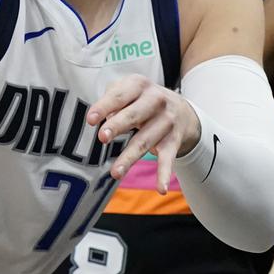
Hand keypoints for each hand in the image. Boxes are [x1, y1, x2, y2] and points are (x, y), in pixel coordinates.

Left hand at [86, 75, 201, 193]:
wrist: (182, 109)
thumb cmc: (141, 99)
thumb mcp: (128, 90)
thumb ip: (112, 99)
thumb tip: (103, 119)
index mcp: (139, 85)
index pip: (119, 96)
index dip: (104, 106)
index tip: (90, 119)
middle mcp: (156, 100)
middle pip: (134, 115)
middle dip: (118, 125)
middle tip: (102, 137)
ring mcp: (167, 121)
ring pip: (145, 141)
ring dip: (130, 157)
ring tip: (115, 173)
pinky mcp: (174, 140)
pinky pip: (168, 158)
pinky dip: (165, 174)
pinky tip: (161, 189)